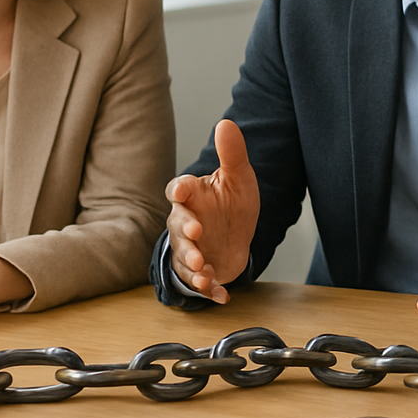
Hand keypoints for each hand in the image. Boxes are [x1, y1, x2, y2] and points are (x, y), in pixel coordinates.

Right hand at [166, 120, 259, 302]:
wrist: (239, 235)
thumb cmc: (232, 202)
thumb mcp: (238, 178)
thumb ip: (232, 154)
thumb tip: (226, 122)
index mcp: (192, 196)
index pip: (179, 189)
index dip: (179, 189)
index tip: (181, 190)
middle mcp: (186, 222)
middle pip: (178, 227)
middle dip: (185, 233)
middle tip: (197, 234)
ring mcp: (192, 249)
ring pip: (184, 257)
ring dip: (192, 265)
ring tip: (204, 271)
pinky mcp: (201, 271)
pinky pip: (200, 282)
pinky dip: (210, 290)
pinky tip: (221, 294)